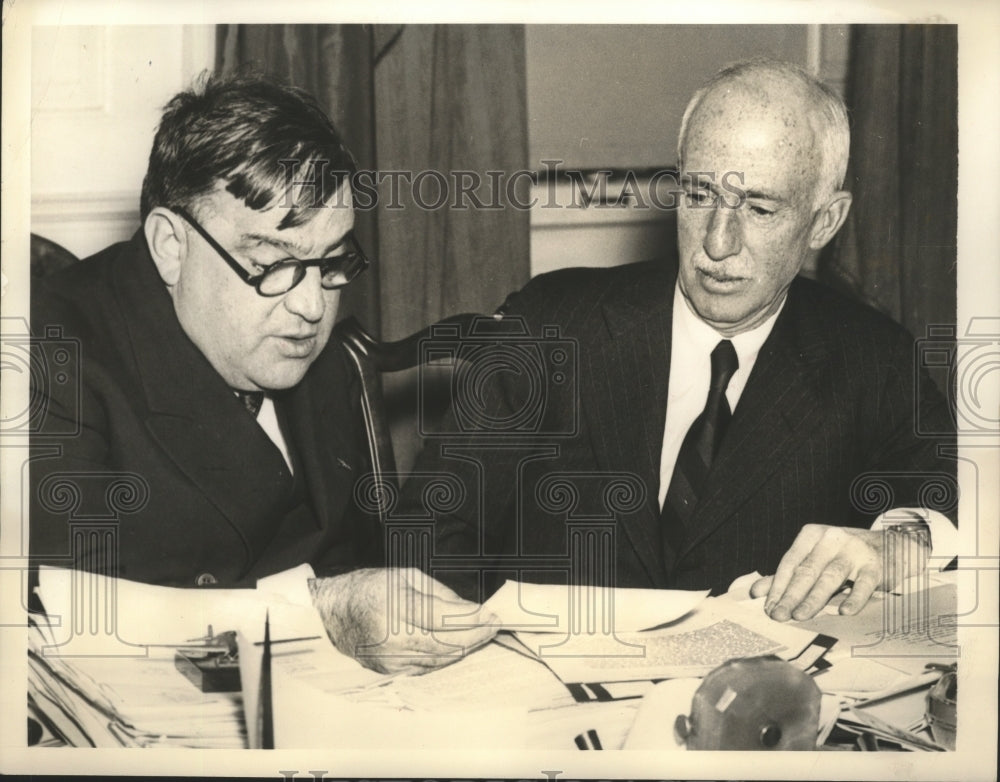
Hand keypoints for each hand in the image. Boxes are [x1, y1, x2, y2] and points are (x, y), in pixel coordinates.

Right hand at [308, 567, 498, 674]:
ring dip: (466, 648)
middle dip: (476, 636)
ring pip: (440, 660)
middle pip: (446, 644)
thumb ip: (441, 596)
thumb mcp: (407, 578)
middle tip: (495, 626)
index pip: (445, 618)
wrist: (332, 612)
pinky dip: (447, 657)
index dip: (474, 619)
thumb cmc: (370, 588)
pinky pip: (427, 667)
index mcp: (394, 607)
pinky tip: (459, 647)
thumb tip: (472, 610)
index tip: (494, 614)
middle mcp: (391, 638)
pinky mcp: (389, 671)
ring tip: (483, 635)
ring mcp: (389, 659)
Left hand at [750, 523, 928, 621]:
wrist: (892, 546)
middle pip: (806, 570)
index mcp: (811, 535)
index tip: (768, 607)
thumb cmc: (845, 555)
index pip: (790, 562)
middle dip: (790, 595)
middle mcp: (831, 538)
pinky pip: (864, 584)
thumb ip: (787, 574)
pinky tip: (844, 611)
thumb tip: (756, 591)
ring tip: (800, 616)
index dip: (777, 586)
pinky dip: (854, 598)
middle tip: (778, 616)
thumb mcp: (815, 558)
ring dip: (814, 598)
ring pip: (830, 576)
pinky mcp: (876, 565)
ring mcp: (854, 550)